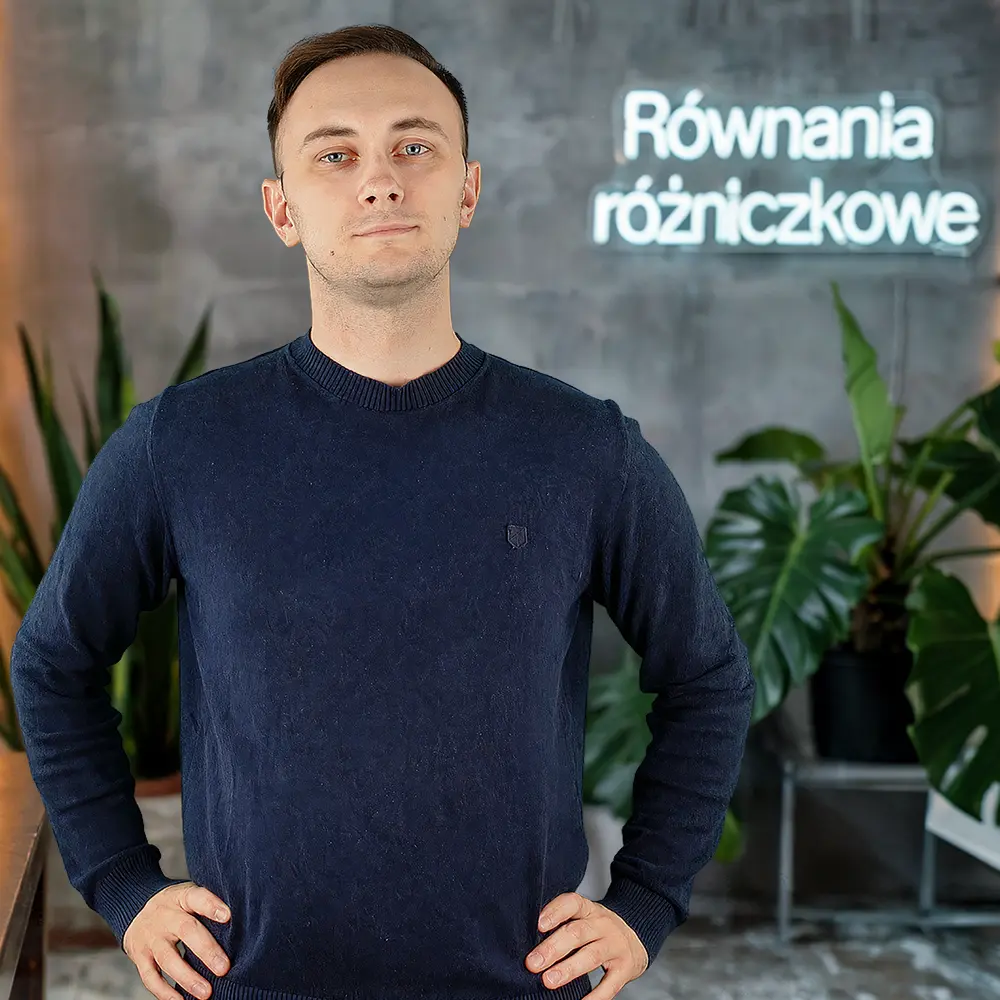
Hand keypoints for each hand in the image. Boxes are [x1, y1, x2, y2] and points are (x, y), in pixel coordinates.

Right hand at [122, 881, 231, 998]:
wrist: (137, 907)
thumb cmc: (176, 905)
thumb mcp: (190, 895)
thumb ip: (208, 907)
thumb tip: (240, 925)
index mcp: (181, 897)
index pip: (197, 897)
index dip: (211, 905)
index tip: (228, 916)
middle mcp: (164, 916)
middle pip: (185, 930)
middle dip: (206, 950)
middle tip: (224, 968)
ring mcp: (150, 937)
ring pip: (167, 958)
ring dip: (187, 978)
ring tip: (206, 993)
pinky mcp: (139, 956)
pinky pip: (150, 977)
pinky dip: (164, 992)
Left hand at [525, 892, 648, 997]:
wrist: (635, 936)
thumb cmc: (598, 929)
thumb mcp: (584, 918)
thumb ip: (563, 925)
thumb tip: (529, 943)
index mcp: (589, 909)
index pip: (572, 903)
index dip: (555, 912)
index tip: (538, 925)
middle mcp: (603, 924)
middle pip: (577, 933)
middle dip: (553, 948)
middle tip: (533, 963)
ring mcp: (616, 945)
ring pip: (591, 956)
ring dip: (568, 969)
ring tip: (548, 980)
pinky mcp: (625, 968)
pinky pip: (610, 984)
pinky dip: (595, 996)